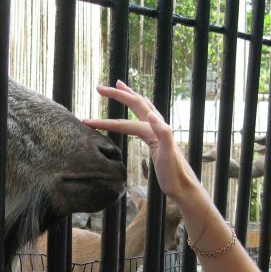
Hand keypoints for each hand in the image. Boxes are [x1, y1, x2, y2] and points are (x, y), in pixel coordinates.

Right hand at [83, 80, 196, 198]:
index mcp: (154, 130)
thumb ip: (163, 133)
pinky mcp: (157, 138)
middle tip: (99, 88)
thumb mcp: (168, 156)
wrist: (183, 185)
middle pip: (135, 104)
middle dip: (116, 95)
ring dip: (128, 95)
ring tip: (118, 86)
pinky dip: (135, 110)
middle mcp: (156, 126)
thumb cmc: (174, 174)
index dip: (105, 122)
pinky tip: (132, 114)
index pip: (125, 123)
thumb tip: (151, 114)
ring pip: (141, 107)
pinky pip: (143, 118)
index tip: (87, 122)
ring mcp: (157, 130)